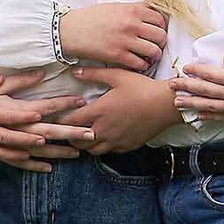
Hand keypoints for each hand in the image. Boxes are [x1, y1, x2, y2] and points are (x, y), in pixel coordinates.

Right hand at [56, 1, 167, 71]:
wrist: (70, 30)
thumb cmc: (91, 18)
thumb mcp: (115, 7)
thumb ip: (133, 10)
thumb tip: (151, 14)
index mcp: (132, 9)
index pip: (160, 19)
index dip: (161, 27)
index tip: (156, 32)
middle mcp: (132, 24)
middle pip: (160, 36)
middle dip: (160, 42)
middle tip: (155, 45)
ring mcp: (125, 40)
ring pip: (154, 51)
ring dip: (153, 56)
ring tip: (148, 56)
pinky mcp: (117, 55)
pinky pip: (140, 63)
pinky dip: (142, 65)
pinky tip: (138, 63)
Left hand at [64, 66, 181, 153]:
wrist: (166, 105)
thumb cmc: (142, 88)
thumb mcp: (117, 75)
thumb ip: (94, 74)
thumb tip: (74, 71)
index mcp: (99, 112)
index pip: (70, 121)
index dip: (61, 120)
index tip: (57, 117)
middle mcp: (104, 130)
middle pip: (77, 140)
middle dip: (69, 135)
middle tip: (67, 128)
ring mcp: (115, 140)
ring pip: (91, 150)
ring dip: (84, 144)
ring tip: (82, 135)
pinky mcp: (126, 146)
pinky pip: (107, 151)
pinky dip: (101, 146)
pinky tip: (102, 138)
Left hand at [175, 53, 223, 123]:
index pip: (209, 73)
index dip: (195, 69)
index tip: (184, 67)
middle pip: (203, 90)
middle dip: (185, 87)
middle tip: (171, 85)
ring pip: (207, 105)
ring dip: (190, 104)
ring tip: (177, 102)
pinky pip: (220, 117)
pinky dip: (208, 117)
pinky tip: (199, 117)